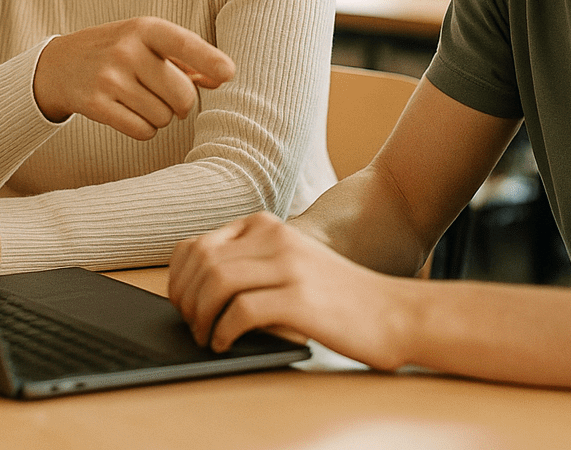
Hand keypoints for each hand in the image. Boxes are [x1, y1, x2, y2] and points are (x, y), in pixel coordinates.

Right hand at [32, 17, 234, 140]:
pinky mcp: (95, 104)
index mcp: (145, 29)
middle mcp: (127, 50)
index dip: (209, 60)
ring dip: (160, 116)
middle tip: (167, 96)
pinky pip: (142, 131)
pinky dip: (144, 129)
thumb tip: (222, 78)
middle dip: (182, 103)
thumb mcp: (147, 42)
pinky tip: (129, 113)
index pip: (184, 44)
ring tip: (141, 100)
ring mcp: (109, 78)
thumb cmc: (117, 51)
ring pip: (164, 117)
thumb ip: (186, 58)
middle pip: (182, 95)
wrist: (59, 65)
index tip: (229, 73)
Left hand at [168, 212, 413, 366]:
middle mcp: (275, 238)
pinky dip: (224, 331)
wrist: (394, 312)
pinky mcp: (300, 299)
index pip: (196, 244)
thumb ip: (250, 262)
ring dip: (201, 316)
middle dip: (185, 299)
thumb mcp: (291, 262)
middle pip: (201, 262)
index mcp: (267, 226)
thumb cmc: (338, 296)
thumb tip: (195, 287)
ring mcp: (289, 266)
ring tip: (207, 337)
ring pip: (216, 282)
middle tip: (191, 326)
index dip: (177, 278)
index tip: (179, 304)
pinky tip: (226, 344)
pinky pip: (241, 311)